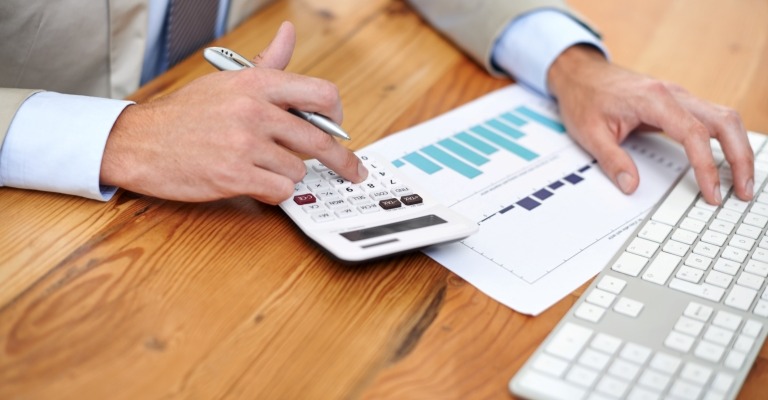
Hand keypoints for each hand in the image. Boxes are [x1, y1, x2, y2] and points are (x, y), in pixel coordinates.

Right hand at [100, 21, 366, 203]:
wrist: (139, 142)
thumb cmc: (184, 114)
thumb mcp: (227, 81)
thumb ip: (267, 63)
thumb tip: (289, 34)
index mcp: (257, 84)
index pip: (322, 94)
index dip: (336, 116)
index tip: (339, 129)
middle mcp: (255, 111)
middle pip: (320, 139)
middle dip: (341, 160)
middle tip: (352, 171)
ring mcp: (245, 144)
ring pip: (298, 169)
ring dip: (286, 174)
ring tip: (261, 166)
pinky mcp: (235, 176)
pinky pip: (279, 190)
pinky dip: (273, 192)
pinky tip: (255, 183)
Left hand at [547, 45, 753, 204]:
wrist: (581, 74)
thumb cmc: (585, 98)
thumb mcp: (590, 134)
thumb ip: (612, 160)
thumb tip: (631, 186)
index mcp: (653, 99)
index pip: (694, 134)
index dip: (707, 166)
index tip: (711, 192)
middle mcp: (673, 94)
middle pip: (723, 121)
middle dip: (740, 156)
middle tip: (744, 189)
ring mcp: (679, 97)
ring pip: (724, 118)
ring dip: (738, 148)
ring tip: (741, 181)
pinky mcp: (678, 103)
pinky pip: (711, 119)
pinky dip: (726, 139)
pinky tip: (728, 160)